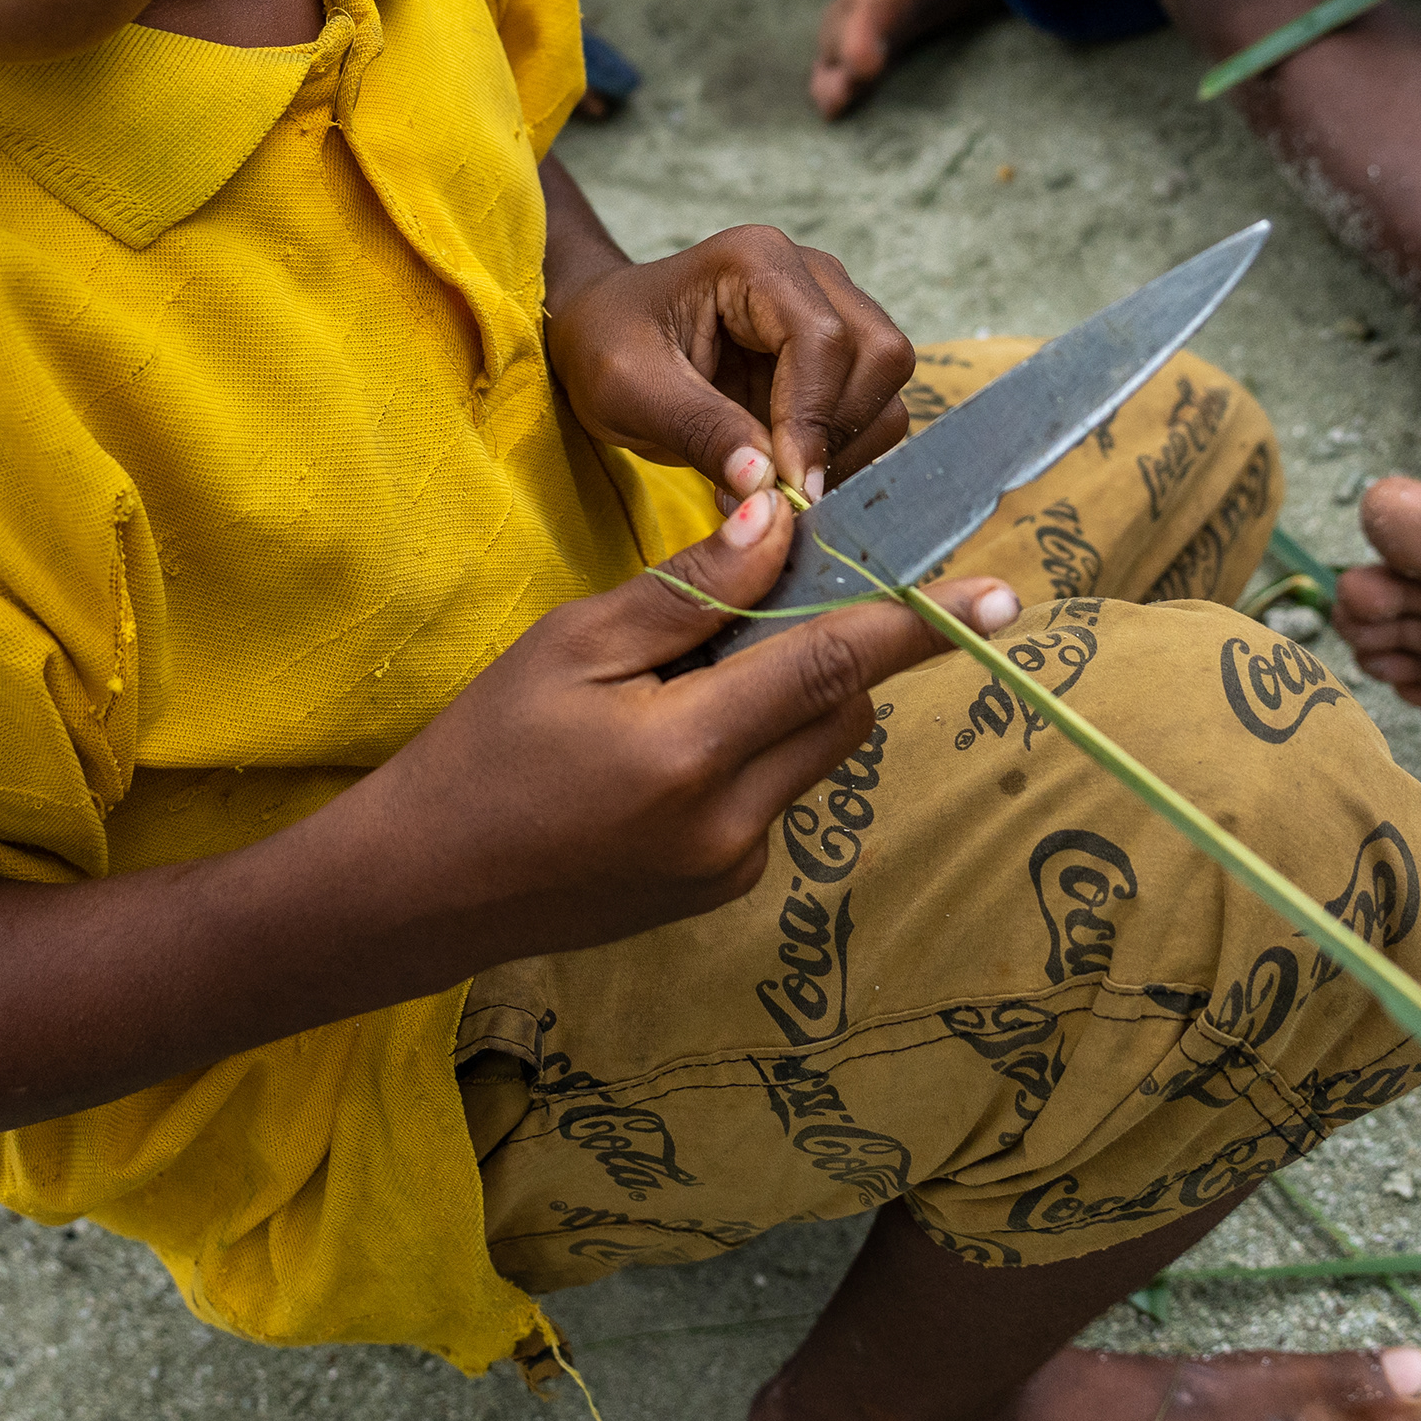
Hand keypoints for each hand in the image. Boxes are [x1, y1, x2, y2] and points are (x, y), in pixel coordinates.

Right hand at [348, 485, 1019, 961]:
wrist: (421, 887)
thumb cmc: (482, 748)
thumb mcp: (572, 645)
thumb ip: (688, 592)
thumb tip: (780, 526)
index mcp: (688, 755)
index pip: (831, 668)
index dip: (916, 620)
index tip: (1000, 592)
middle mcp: (729, 827)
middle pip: (841, 713)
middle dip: (829, 647)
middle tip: (757, 600)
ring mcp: (730, 871)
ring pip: (812, 755)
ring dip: (785, 700)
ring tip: (677, 682)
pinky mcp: (719, 894)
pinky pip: (772, 798)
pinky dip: (748, 749)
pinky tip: (659, 746)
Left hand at [548, 224, 914, 502]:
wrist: (602, 339)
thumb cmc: (603, 347)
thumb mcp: (628, 389)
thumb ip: (699, 429)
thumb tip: (766, 485)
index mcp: (758, 261)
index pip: (823, 340)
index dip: (811, 418)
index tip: (786, 486)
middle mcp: (813, 275)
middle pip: (879, 356)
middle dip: (837, 433)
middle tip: (779, 490)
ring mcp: (833, 312)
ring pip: (888, 388)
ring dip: (845, 450)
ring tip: (771, 485)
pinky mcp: (837, 358)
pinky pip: (873, 412)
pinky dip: (842, 455)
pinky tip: (781, 475)